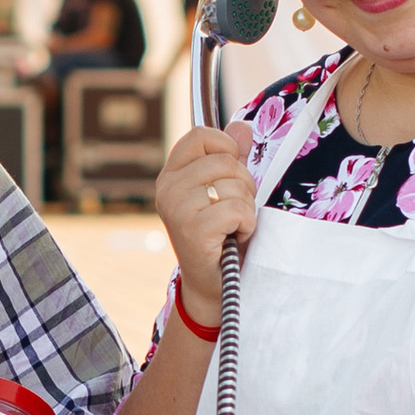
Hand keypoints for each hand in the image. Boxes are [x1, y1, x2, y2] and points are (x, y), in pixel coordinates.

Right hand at [154, 124, 256, 313]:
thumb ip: (232, 158)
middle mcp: (168, 189)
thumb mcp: (226, 191)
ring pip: (234, 185)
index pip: (200, 136)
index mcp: (171, 176)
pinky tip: (234, 238)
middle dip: (244, 185)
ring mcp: (177, 209)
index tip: (232, 173)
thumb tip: (242, 126)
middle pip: (226, 161)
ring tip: (232, 227)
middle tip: (234, 211)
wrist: (214, 287)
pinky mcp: (193, 230)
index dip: (226, 148)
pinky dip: (247, 224)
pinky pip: (237, 209)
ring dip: (246, 207)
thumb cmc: (221, 237)